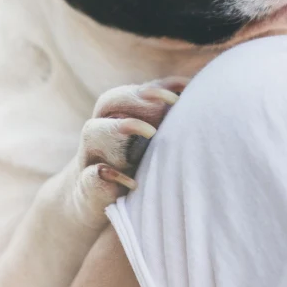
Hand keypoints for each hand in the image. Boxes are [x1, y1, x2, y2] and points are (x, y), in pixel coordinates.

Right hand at [69, 77, 188, 225]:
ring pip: (92, 131)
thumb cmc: (130, 164)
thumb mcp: (149, 140)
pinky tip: (133, 183)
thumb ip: (166, 118)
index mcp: (116, 114)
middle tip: (167, 103)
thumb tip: (199, 95)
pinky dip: (108, 176)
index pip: (132, 91)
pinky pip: (91, 175)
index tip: (182, 93)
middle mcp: (99, 128)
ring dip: (120, 128)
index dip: (155, 87)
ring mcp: (90, 155)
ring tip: (151, 132)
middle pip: (108, 100)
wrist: (92, 198)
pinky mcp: (87, 183)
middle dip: (137, 97)